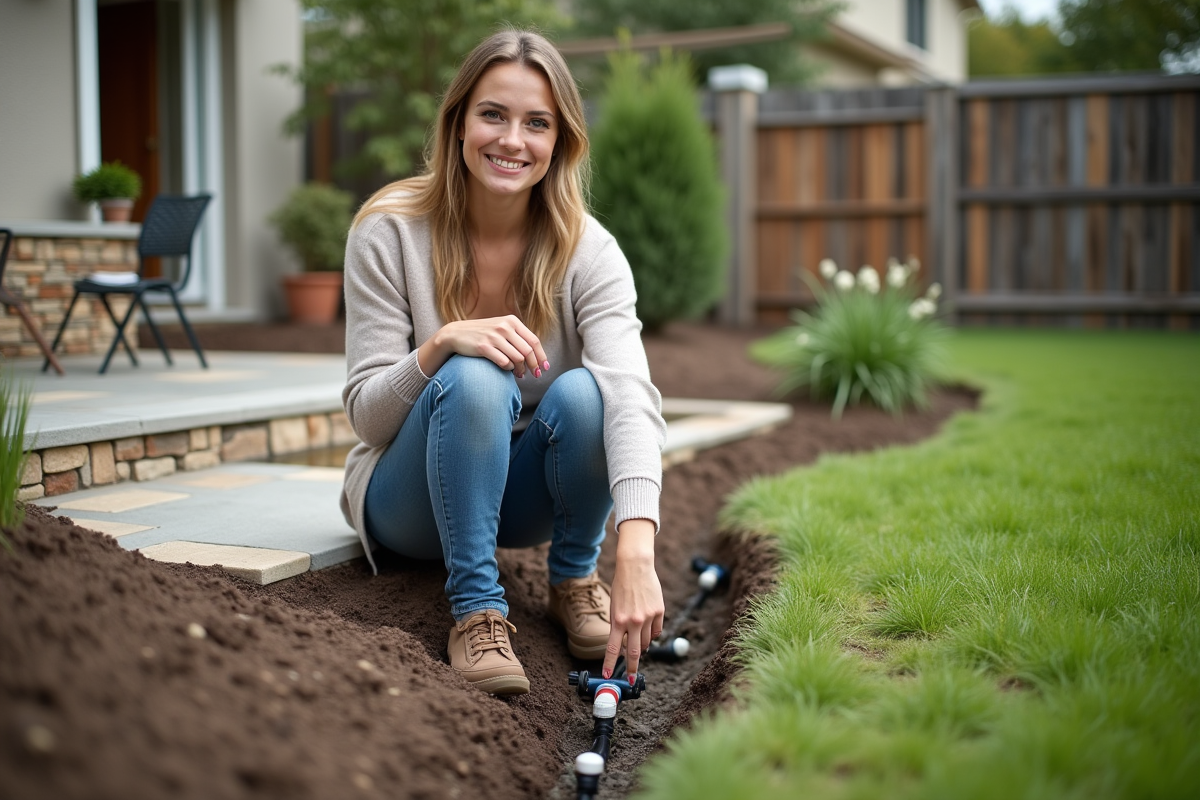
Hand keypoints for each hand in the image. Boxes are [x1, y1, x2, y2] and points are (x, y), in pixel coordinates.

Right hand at [418, 315, 548, 377]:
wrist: (456, 333)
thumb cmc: (483, 334)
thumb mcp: (501, 329)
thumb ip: (518, 337)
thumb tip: (536, 355)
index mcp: (512, 321)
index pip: (534, 341)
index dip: (541, 356)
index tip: (544, 367)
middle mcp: (504, 327)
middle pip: (528, 351)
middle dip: (533, 366)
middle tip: (534, 375)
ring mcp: (494, 336)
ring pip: (518, 358)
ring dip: (520, 369)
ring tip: (519, 374)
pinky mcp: (484, 347)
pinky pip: (504, 362)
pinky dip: (508, 369)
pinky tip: (507, 370)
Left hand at [603, 519, 663, 682]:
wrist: (636, 567)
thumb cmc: (622, 587)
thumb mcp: (614, 607)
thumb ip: (619, 627)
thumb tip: (625, 646)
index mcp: (618, 620)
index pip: (612, 648)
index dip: (609, 663)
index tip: (607, 675)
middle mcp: (633, 621)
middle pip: (633, 652)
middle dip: (631, 668)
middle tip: (631, 679)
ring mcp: (648, 617)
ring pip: (647, 642)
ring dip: (642, 645)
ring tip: (638, 640)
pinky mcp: (659, 612)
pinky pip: (657, 631)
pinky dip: (652, 633)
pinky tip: (648, 627)